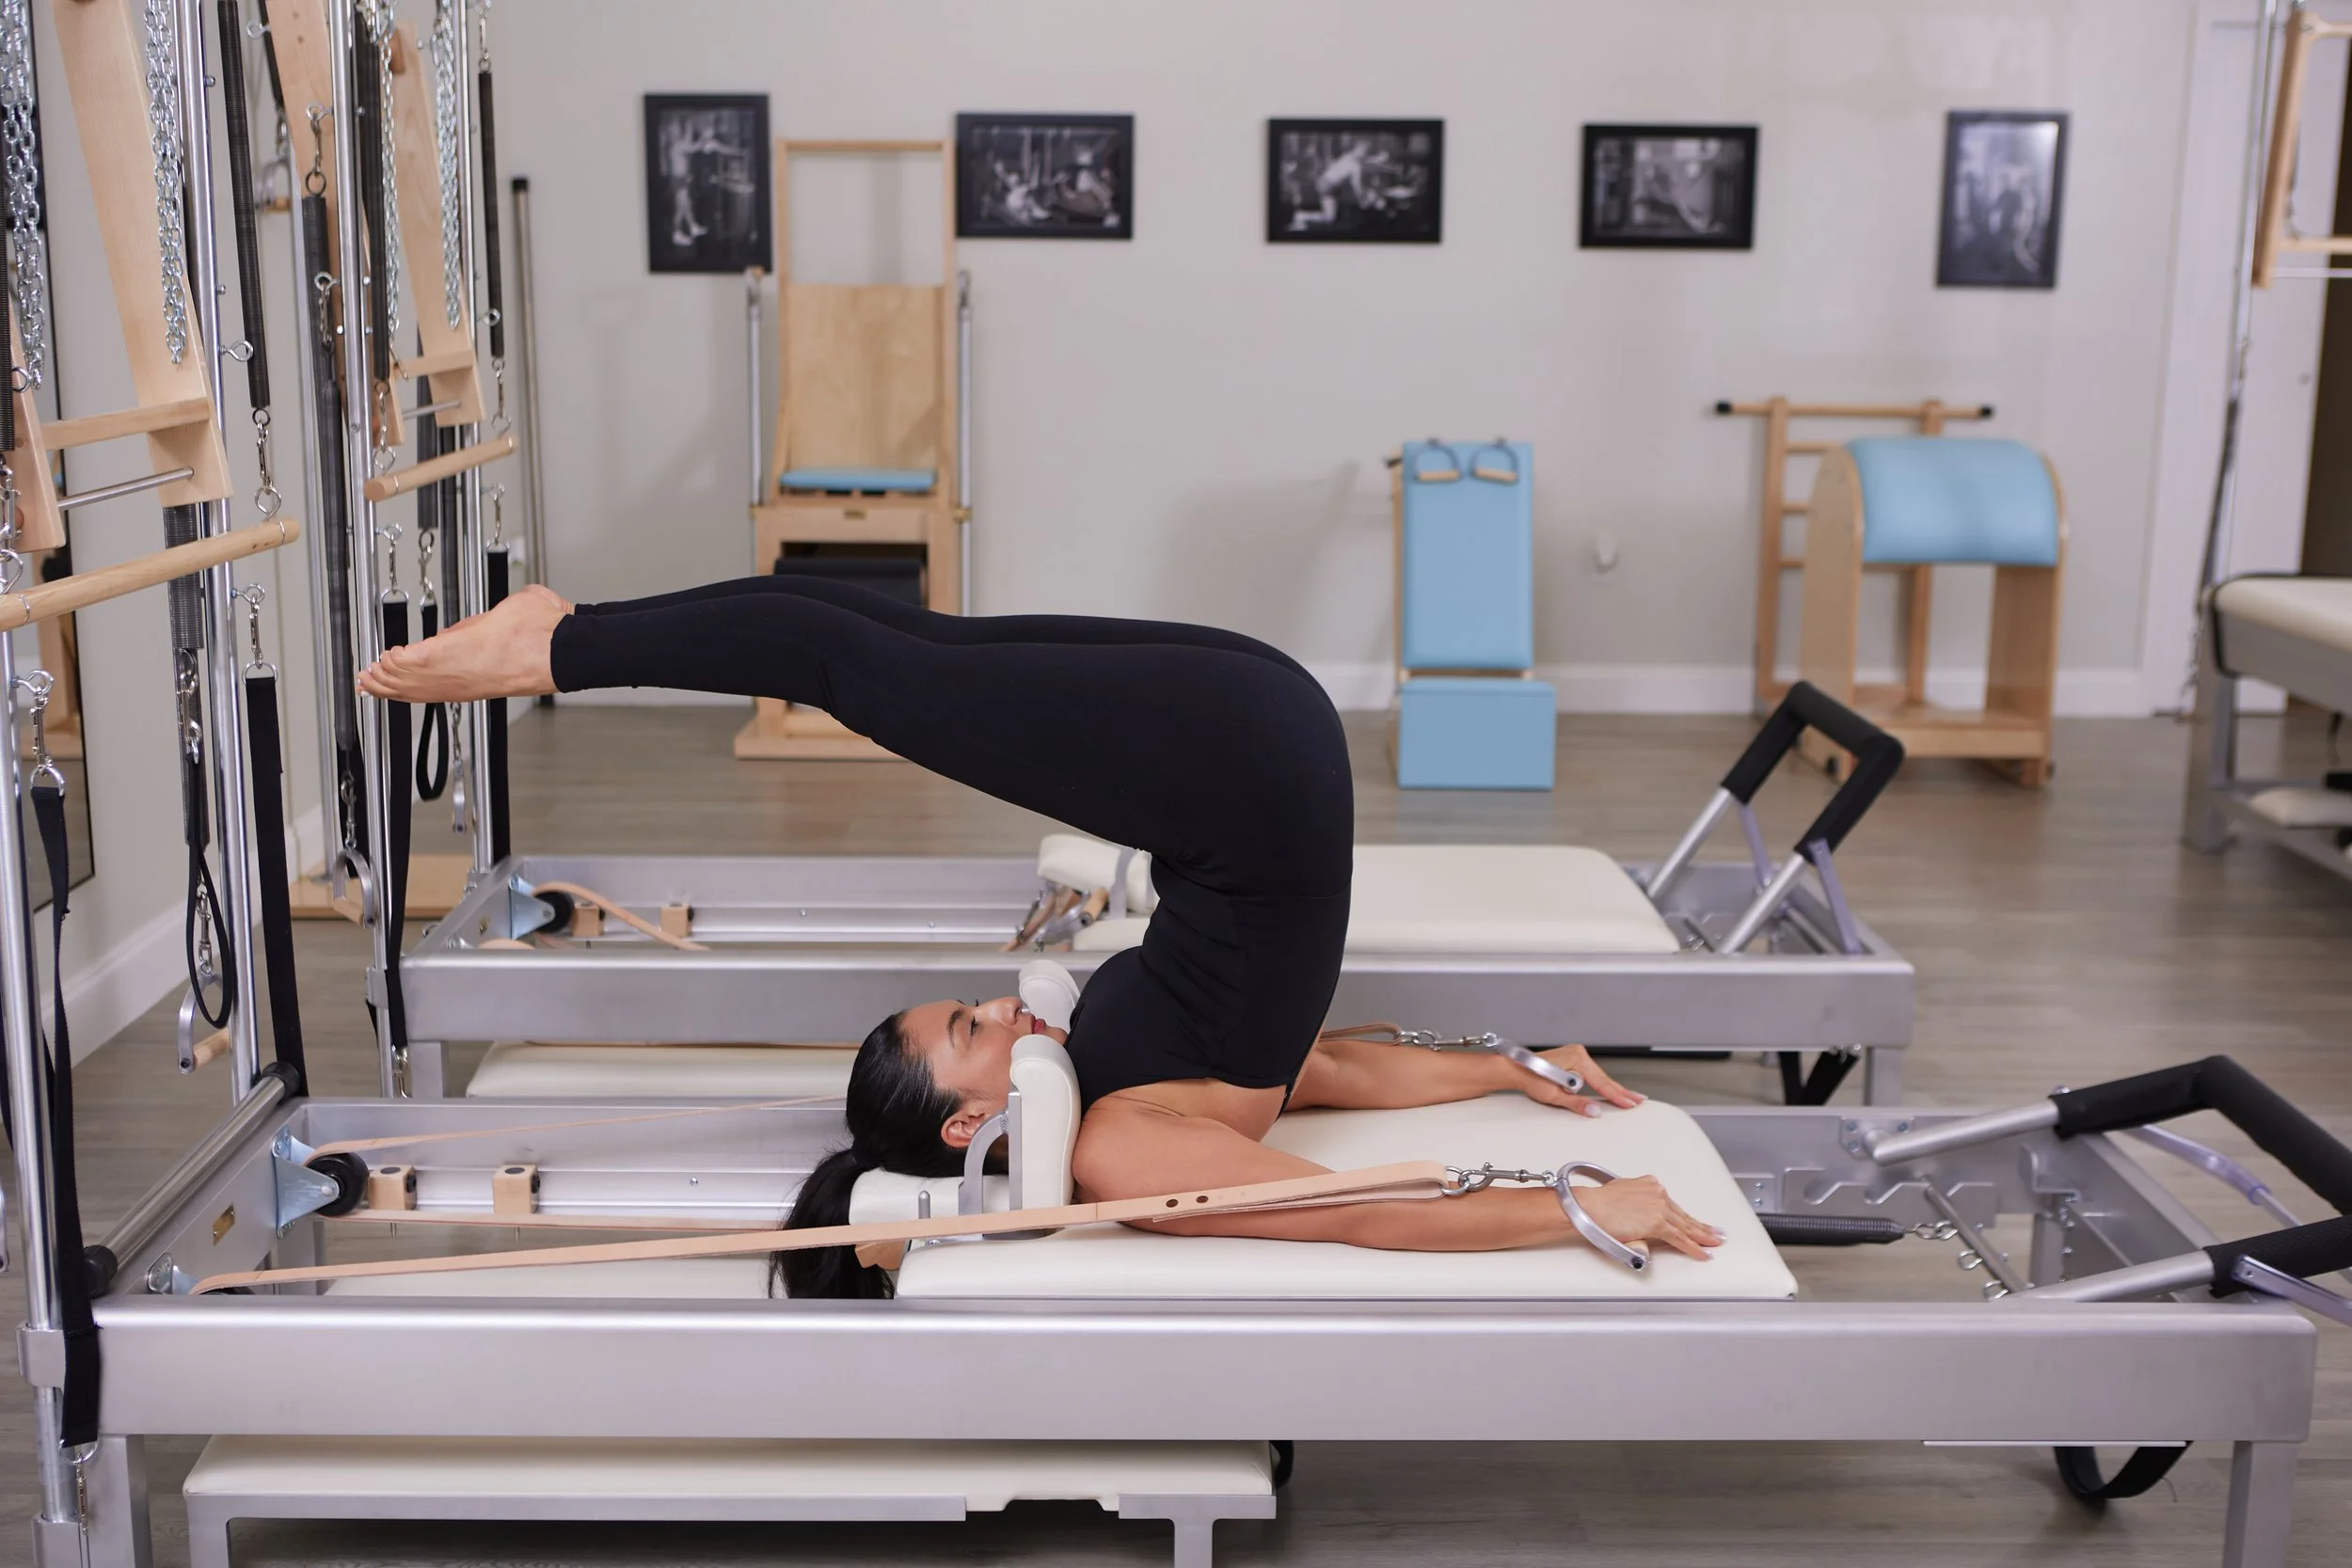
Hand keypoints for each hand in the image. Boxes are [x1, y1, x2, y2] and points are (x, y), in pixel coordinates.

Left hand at [1510, 1045, 1644, 1116]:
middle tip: (1638, 1100)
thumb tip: (1595, 1111)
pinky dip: (1602, 1083)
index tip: (1630, 1104)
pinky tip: (1611, 1089)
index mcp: (1577, 1060)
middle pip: (1604, 1078)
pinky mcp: (1573, 1058)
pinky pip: (1593, 1073)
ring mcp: (1576, 1054)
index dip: (1617, 1096)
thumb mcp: (1554, 1095)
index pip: (1602, 1083)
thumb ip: (1577, 1103)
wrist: (1515, 1069)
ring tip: (1629, 1098)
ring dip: (1613, 1088)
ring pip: (1599, 1076)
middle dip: (1621, 1092)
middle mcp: (1578, 1054)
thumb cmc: (1530, 1077)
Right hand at [1572, 1174, 1721, 1260]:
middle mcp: (1657, 1193)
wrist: (1588, 1207)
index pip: (1673, 1205)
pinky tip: (1702, 1253)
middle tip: (1716, 1234)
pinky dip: (1693, 1247)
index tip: (1696, 1222)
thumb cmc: (1596, 1203)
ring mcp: (1659, 1208)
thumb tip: (1637, 1214)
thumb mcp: (1620, 1192)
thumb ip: (1634, 1201)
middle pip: (1683, 1215)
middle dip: (1701, 1226)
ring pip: (1685, 1227)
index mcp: (1649, 1184)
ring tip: (1714, 1244)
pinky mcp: (1657, 1223)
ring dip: (1702, 1237)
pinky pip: (1679, 1238)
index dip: (1686, 1217)